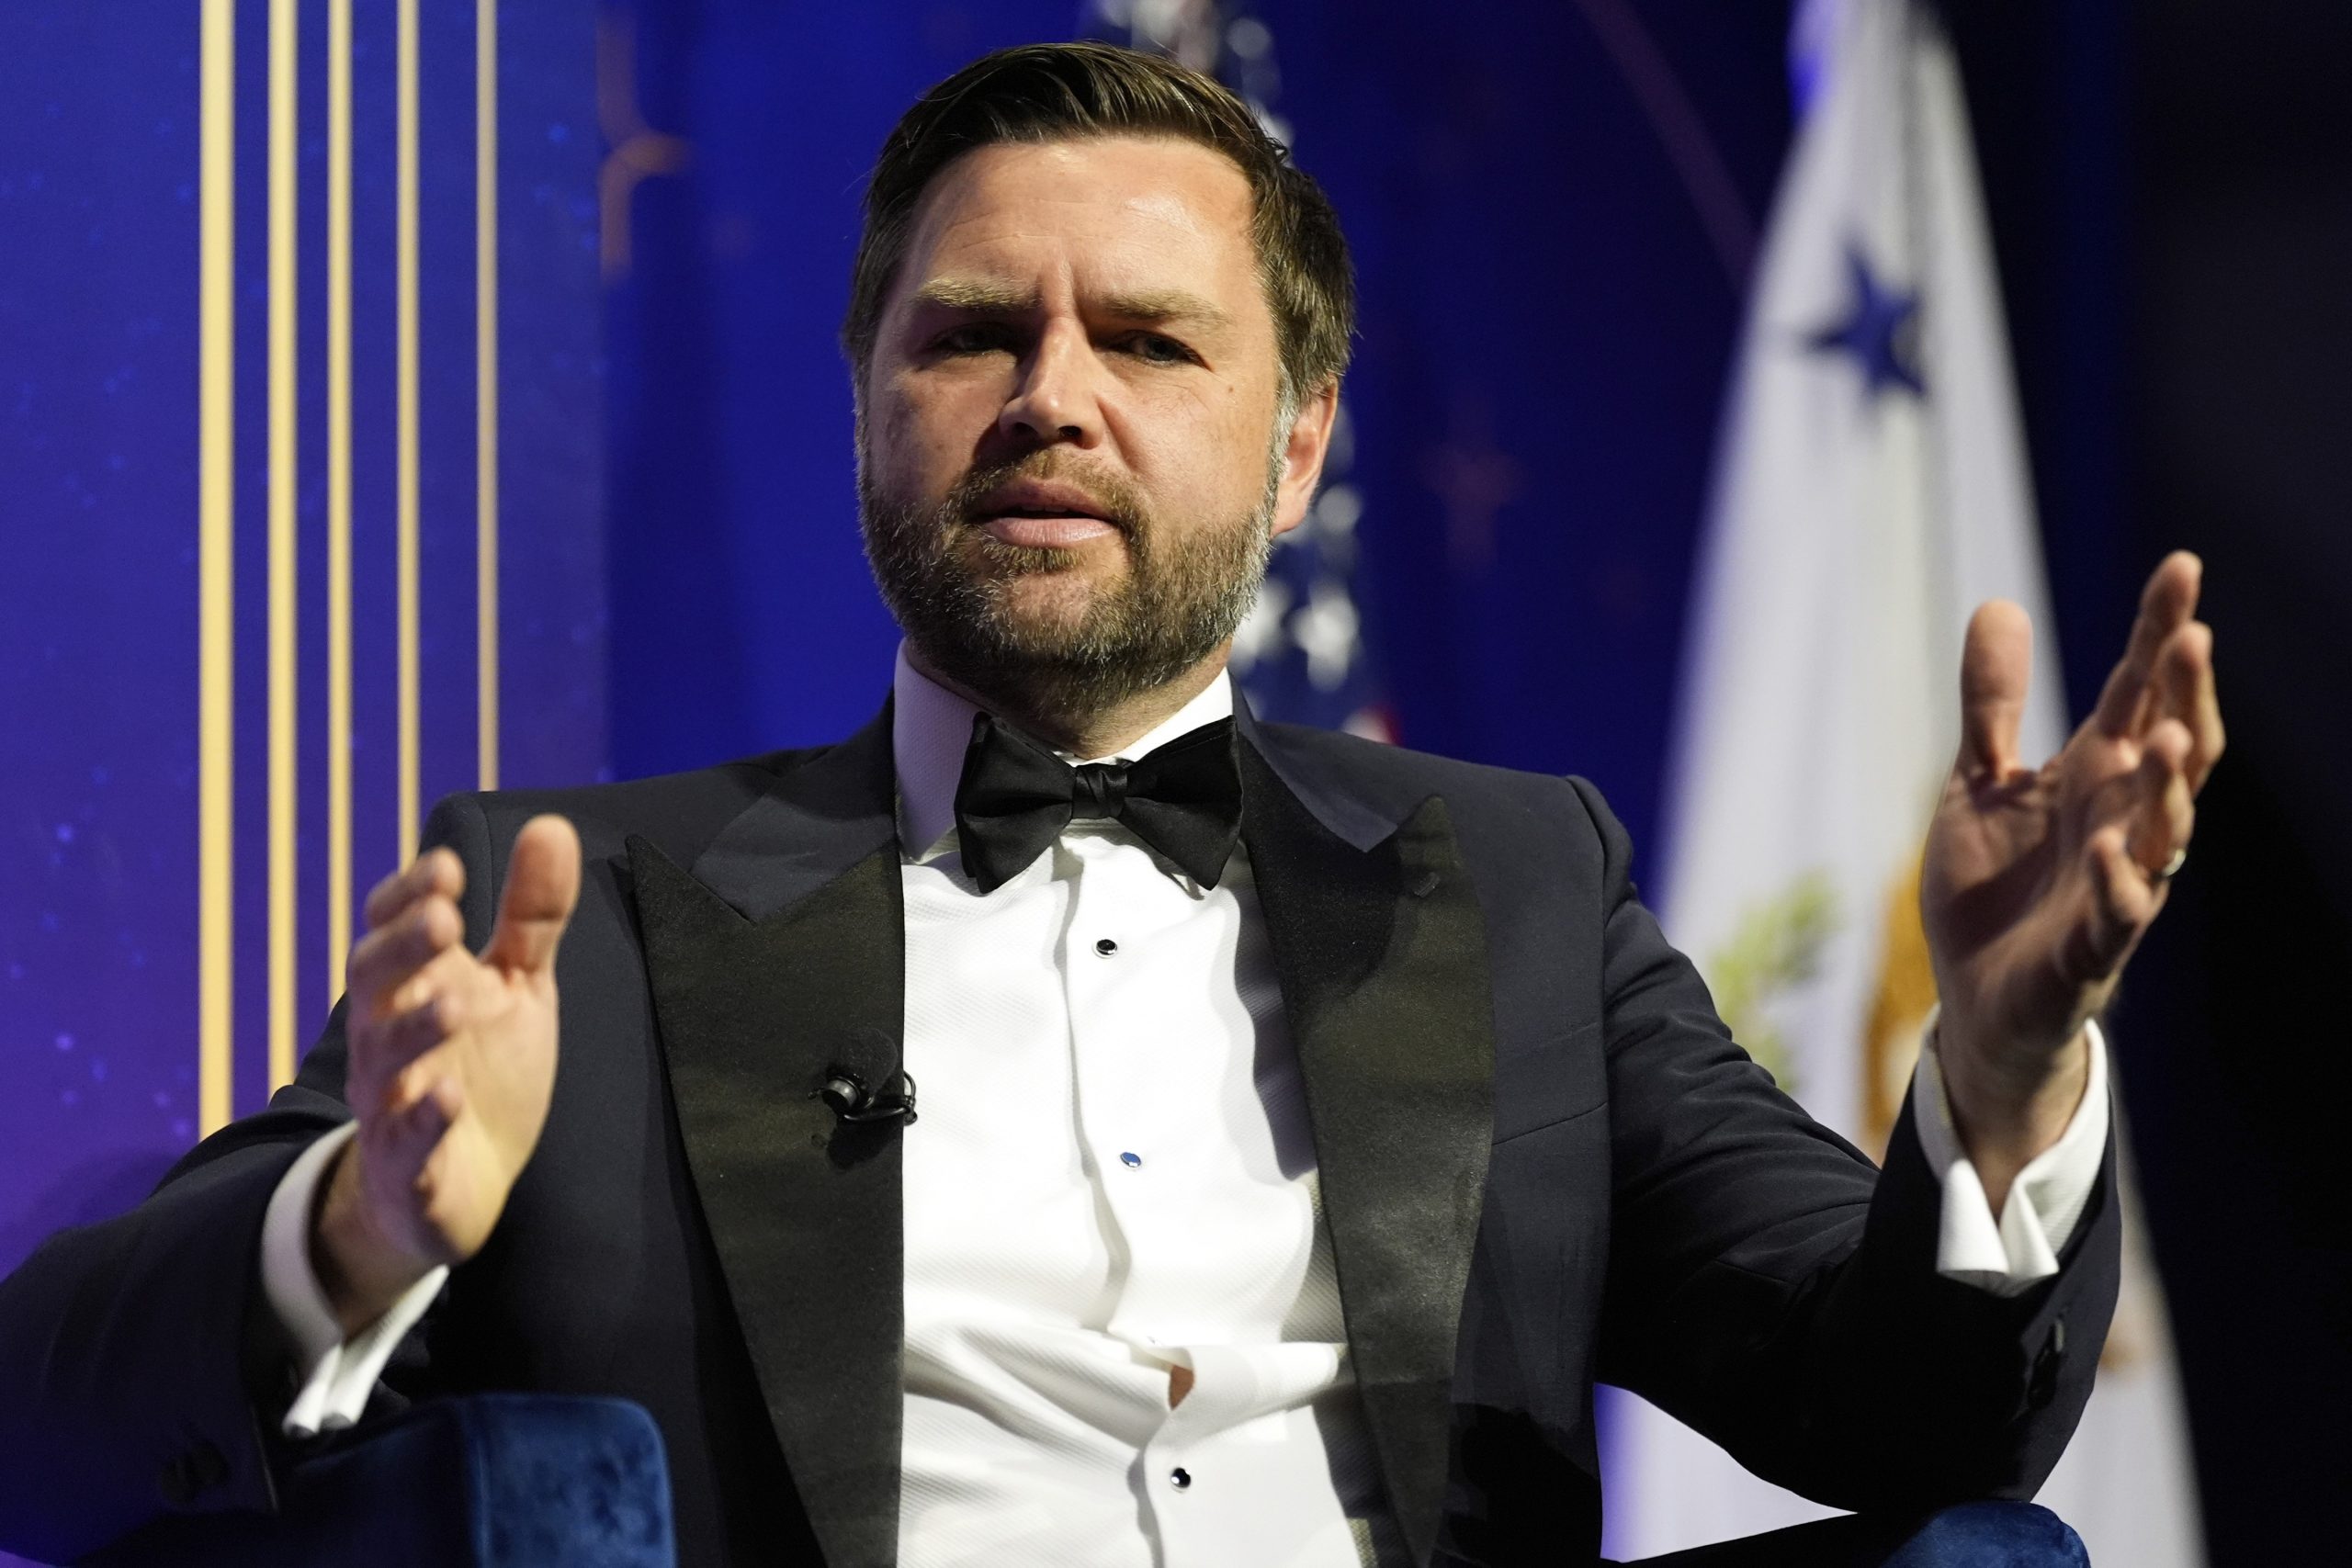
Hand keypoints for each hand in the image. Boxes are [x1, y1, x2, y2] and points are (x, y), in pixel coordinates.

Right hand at [313, 816, 581, 1333]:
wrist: (458, 1185)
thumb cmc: (482, 1067)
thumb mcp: (516, 986)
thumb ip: (532, 915)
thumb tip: (552, 825)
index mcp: (414, 983)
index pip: (392, 927)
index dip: (410, 897)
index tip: (448, 868)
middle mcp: (390, 1035)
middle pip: (374, 981)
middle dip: (404, 949)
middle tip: (446, 921)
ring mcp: (392, 1103)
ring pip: (384, 1060)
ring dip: (414, 1030)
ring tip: (453, 1004)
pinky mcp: (408, 1168)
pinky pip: (405, 1144)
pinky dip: (424, 1121)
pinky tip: (448, 1097)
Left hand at [1921, 553, 2222, 1199]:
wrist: (1977, 1000)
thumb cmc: (1993, 889)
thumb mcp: (1978, 784)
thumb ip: (1992, 705)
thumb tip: (2000, 604)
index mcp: (2094, 777)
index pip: (2136, 691)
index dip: (2159, 632)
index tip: (2182, 565)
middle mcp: (2120, 822)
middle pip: (2172, 747)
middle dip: (2184, 695)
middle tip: (2193, 634)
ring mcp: (2115, 884)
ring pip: (2163, 829)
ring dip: (2165, 784)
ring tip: (2159, 733)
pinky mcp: (2091, 948)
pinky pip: (2119, 914)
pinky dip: (2120, 883)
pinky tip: (2110, 850)